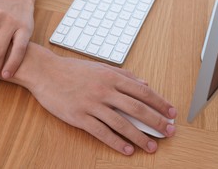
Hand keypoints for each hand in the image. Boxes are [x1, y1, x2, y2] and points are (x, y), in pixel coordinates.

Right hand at [27, 54, 176, 154]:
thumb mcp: (100, 67)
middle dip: (157, 122)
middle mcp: (104, 90)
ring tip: (152, 147)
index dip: (160, 103)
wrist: (45, 72)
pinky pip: (102, 132)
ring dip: (139, 137)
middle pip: (137, 108)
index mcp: (111, 76)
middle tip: (170, 132)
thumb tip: (144, 82)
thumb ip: (123, 74)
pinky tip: (127, 150)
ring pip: (121, 123)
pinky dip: (116, 142)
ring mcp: (92, 104)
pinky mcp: (79, 117)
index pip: (143, 91)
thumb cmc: (72, 69)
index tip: (172, 113)